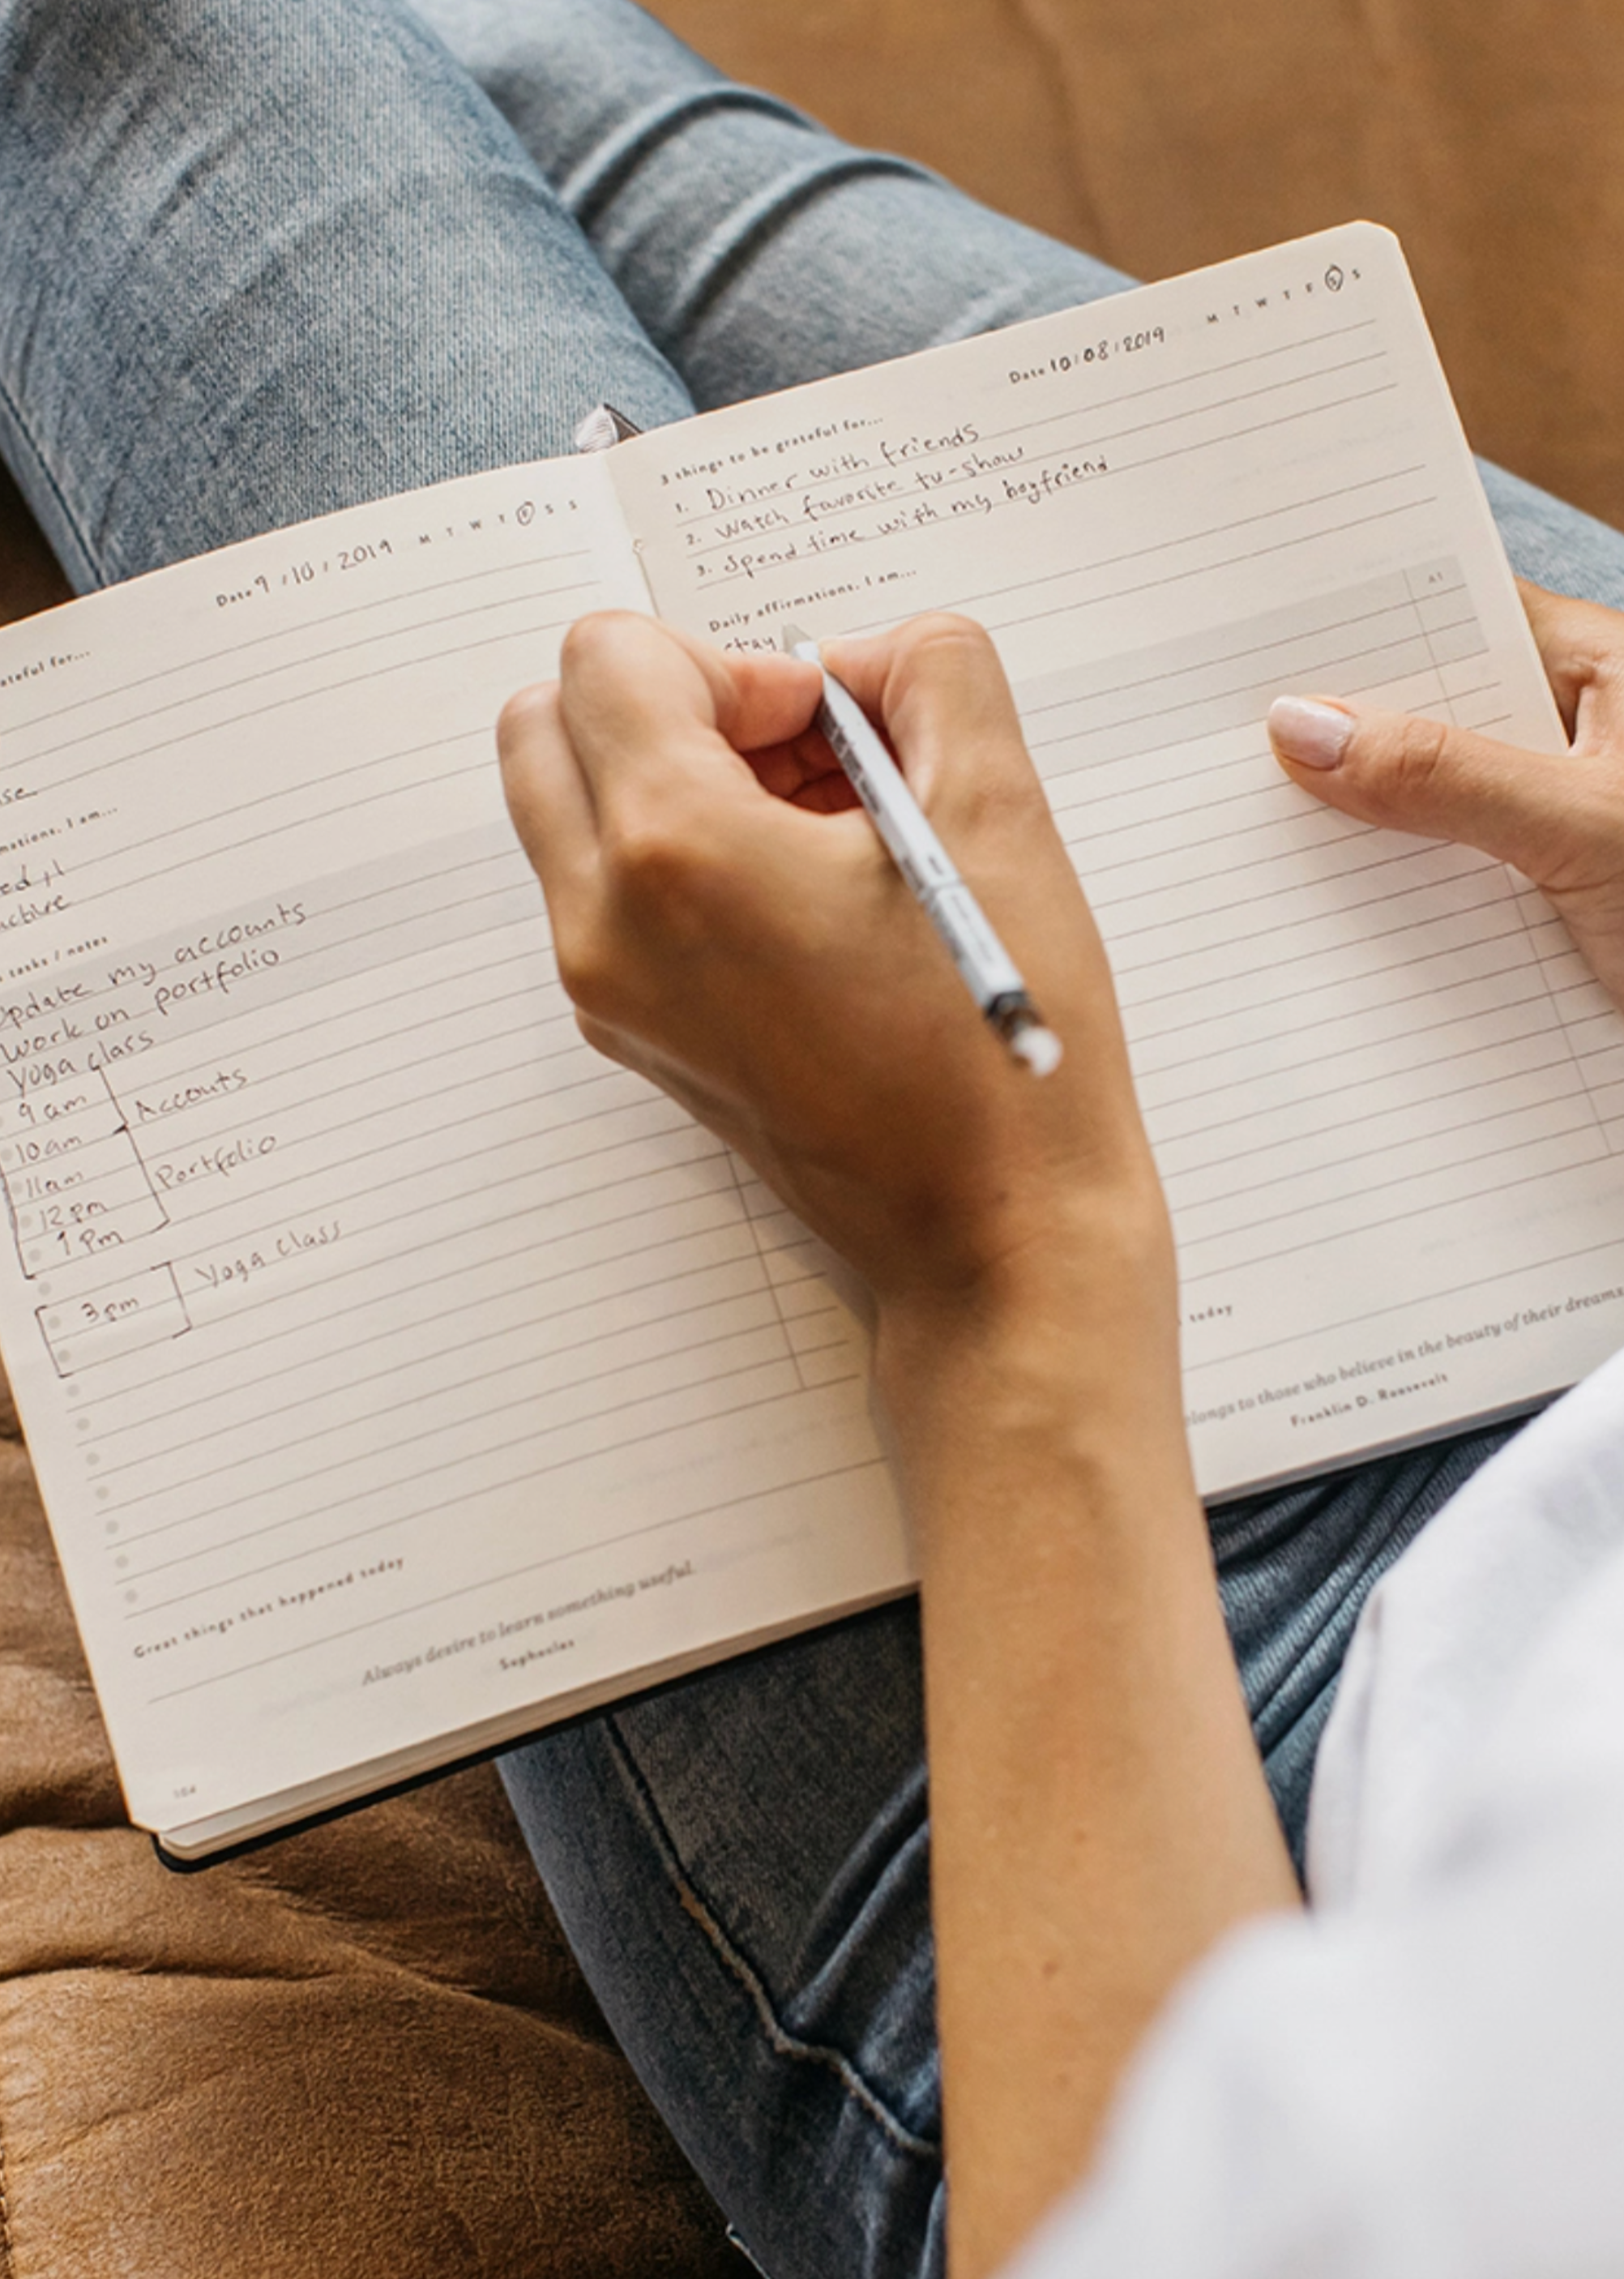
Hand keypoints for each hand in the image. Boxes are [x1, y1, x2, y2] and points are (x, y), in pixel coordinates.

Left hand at [498, 610, 1169, 1342]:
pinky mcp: (632, 1035)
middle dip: (670, 704)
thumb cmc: (1000, 1056)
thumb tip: (868, 659)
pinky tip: (807, 897)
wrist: (992, 1237)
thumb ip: (934, 672)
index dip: (732, 659)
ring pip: (568, 808)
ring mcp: (605, 991)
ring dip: (672, 778)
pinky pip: (604, 894)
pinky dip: (679, 858)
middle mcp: (605, 924)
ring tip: (819, 830)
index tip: (821, 720)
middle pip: (546, 722)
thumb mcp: (1001, 815)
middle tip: (796, 754)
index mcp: (675, 853)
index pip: (609, 656)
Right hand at [1268, 582, 1623, 1008]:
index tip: (1244, 645)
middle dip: (1333, 744)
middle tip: (1213, 754)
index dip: (1352, 628)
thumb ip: (1448, 777)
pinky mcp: (1543, 909)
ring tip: (1242, 847)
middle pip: (1426, 717)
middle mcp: (1577, 739)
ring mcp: (1554, 827)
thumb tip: (1304, 727)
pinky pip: (1444, 891)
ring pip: (1427, 812)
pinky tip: (1319, 928)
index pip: (1450, 618)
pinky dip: (1391, 909)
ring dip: (1357, 841)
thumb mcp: (1586, 829)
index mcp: (1604, 673)